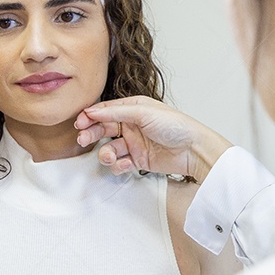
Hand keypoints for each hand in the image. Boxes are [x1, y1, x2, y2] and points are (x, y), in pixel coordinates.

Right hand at [75, 96, 232, 182]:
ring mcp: (135, 143)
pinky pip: (120, 163)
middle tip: (83, 139)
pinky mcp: (139, 160)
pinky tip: (124, 164)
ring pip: (110, 148)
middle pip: (104, 129)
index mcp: (134, 108)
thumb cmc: (175, 125)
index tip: (80, 122)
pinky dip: (118, 165)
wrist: (194, 150)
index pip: (106, 110)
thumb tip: (92, 111)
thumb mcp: (144, 112)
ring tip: (110, 156)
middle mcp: (133, 125)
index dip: (91, 116)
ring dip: (106, 153)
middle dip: (92, 134)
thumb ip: (116, 112)